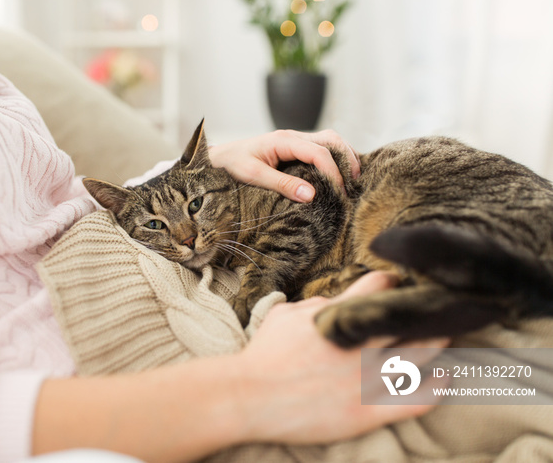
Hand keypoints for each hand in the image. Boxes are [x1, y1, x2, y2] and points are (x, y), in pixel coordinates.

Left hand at [208, 129, 360, 202]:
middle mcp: (293, 137)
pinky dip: (335, 160)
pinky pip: (322, 149)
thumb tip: (311, 195)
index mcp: (284, 140)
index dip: (333, 173)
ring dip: (344, 158)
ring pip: (330, 141)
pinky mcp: (295, 149)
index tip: (339, 193)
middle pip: (332, 140)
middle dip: (347, 160)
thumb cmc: (232, 165)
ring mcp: (295, 141)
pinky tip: (340, 176)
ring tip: (353, 181)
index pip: (319, 152)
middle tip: (354, 185)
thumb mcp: (254, 176)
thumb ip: (282, 184)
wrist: (218, 159)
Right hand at [234, 271, 448, 444]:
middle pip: (412, 319)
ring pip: (422, 354)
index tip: (399, 286)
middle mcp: (360, 344)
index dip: (393, 283)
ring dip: (439, 342)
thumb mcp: (284, 315)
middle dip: (428, 310)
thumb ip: (315, 304)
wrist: (248, 397)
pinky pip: (417, 399)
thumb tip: (336, 302)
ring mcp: (367, 378)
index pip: (380, 286)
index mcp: (339, 316)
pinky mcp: (368, 411)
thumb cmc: (263, 354)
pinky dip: (437, 386)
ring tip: (448, 335)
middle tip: (438, 308)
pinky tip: (447, 377)